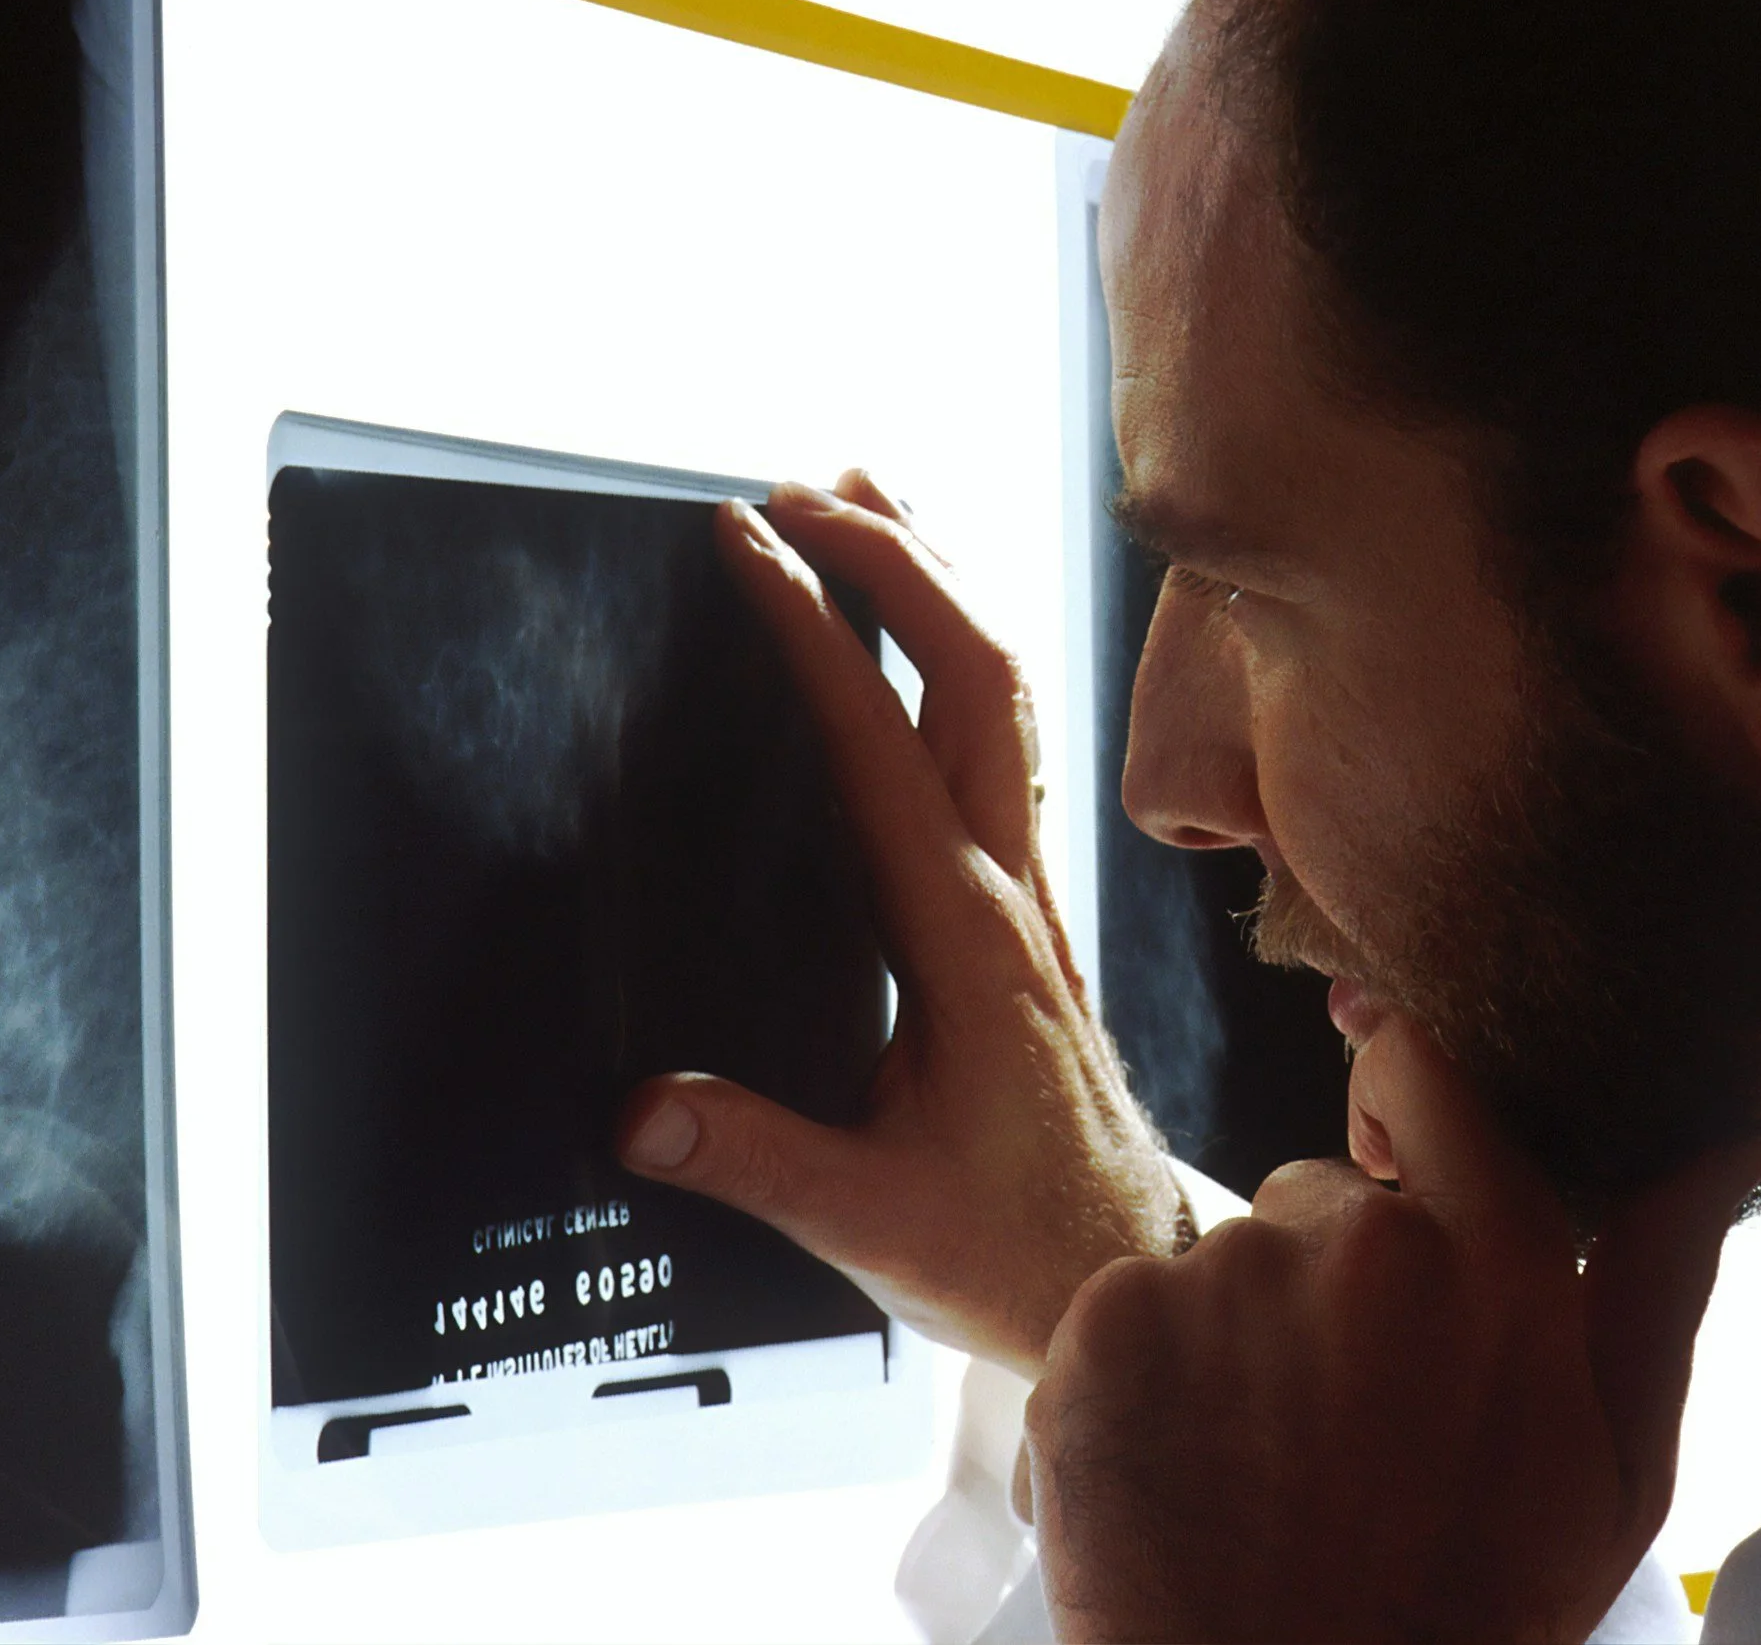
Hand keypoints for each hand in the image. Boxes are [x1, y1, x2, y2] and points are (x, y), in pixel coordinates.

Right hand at [614, 472, 1180, 1378]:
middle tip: (798, 489)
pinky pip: (1003, 743)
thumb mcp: (872, 1222)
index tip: (746, 543)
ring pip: (1006, 692)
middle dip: (895, 559)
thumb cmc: (1012, 1246)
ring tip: (870, 496)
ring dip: (941, 583)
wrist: (1126, 1270)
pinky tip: (920, 641)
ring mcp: (1030, 890)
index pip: (881, 742)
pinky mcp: (1028, 909)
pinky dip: (957, 655)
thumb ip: (754, 1159)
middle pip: (977, 673)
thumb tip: (634, 1109)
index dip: (813, 629)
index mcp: (964, 938)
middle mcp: (1010, 889)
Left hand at [1023, 1014, 1760, 1641]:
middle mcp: (1357, 1242)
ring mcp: (1219, 1276)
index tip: (1388, 1160)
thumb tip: (1711, 1146)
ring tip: (1262, 1466)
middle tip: (1339, 1422)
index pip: (1429, 1073)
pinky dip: (1139, 1377)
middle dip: (1326, 1282)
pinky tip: (1183, 1470)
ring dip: (1232, 1340)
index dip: (1399, 1101)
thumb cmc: (1464, 1609)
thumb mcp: (1611, 1474)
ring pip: (1220, 1266)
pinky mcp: (1107, 1320)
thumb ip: (1654, 1290)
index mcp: (1496, 1260)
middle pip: (1315, 1199)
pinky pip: (1126, 1310)